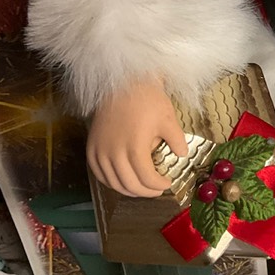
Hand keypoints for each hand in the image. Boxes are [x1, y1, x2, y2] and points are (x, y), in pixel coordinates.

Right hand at [87, 77, 188, 197]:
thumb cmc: (147, 99)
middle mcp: (114, 153)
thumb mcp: (168, 119)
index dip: (158, 185)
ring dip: (128, 190)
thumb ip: (177, 141)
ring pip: (113, 183)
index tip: (167, 183)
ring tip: (142, 187)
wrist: (122, 83)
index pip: (146, 179)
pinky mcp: (91, 148)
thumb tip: (183, 155)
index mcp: (134, 147)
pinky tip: (122, 180)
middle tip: (157, 189)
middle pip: (129, 185)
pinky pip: (99, 174)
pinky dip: (111, 182)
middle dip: (146, 192)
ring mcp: (100, 151)